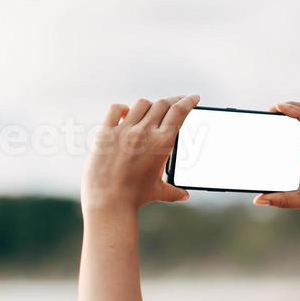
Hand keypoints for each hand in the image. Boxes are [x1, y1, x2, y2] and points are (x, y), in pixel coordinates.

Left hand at [82, 95, 198, 214]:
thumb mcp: (158, 191)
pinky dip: (123, 108)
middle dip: (173, 100)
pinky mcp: (106, 133)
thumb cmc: (134, 198)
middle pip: (163, 104)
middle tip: (177, 101)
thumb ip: (174, 191)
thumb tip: (185, 195)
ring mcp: (124, 130)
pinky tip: (126, 113)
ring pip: (142, 104)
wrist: (109, 203)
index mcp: (162, 143)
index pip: (179, 112)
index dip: (188, 101)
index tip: (193, 98)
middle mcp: (144, 132)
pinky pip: (116, 109)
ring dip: (150, 105)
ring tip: (152, 110)